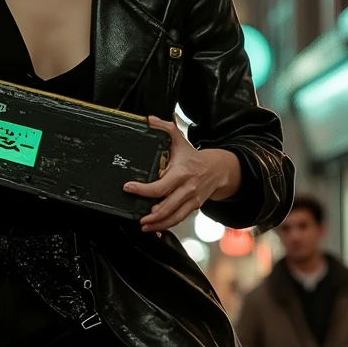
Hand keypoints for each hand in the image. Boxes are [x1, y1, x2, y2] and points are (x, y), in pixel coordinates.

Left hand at [123, 117, 240, 233]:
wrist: (218, 170)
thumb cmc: (195, 157)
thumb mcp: (180, 140)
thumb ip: (165, 128)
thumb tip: (149, 120)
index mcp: (182, 172)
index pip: (160, 185)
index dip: (143, 189)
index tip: (129, 188)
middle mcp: (187, 188)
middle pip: (167, 206)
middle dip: (151, 215)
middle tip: (138, 217)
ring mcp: (191, 200)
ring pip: (174, 217)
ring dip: (158, 224)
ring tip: (145, 225)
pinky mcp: (193, 207)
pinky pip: (179, 219)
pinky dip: (166, 225)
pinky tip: (156, 227)